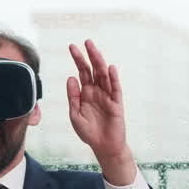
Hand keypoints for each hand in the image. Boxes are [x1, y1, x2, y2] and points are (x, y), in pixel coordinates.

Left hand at [67, 40, 135, 184]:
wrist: (103, 147)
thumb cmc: (89, 132)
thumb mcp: (75, 114)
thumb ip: (73, 97)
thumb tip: (71, 77)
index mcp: (86, 93)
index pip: (82, 72)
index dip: (78, 59)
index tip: (72, 46)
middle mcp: (97, 91)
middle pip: (94, 70)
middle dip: (90, 56)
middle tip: (86, 41)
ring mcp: (108, 96)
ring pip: (104, 76)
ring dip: (100, 62)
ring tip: (95, 50)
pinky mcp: (116, 104)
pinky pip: (115, 89)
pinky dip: (113, 79)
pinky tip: (110, 68)